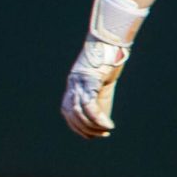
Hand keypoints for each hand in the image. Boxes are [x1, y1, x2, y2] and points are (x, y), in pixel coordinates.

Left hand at [62, 0, 147, 138]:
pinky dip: (98, 119)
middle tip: (101, 134)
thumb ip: (98, 100)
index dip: (77, 127)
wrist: (110, 42)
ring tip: (105, 131)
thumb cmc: (107, 62)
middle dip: (85, 129)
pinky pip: (90, 105)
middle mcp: (73, 84)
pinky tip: (108, 126)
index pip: (66, 112)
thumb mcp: (100, 85)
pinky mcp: (89, 80)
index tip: (91, 135)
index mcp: (73, 85)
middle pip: (71, 113)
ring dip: (92, 126)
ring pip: (78, 111)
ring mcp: (79, 82)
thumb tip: (101, 121)